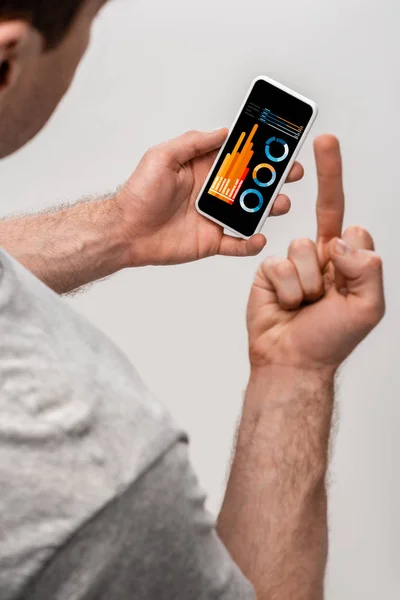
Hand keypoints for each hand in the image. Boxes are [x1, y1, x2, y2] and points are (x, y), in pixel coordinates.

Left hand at [117, 129, 303, 265]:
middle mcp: (214, 192)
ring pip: (250, 212)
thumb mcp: (162, 157)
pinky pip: (238, 244)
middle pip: (251, 184)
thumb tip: (223, 131)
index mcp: (204, 169)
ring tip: (279, 203)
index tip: (279, 144)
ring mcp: (215, 217)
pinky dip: (251, 243)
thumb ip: (193, 143)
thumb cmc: (139, 193)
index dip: (259, 150)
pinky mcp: (212, 241)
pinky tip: (258, 238)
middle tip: (291, 173)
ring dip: (269, 208)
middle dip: (274, 178)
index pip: (239, 157)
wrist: (126, 232)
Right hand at [247, 135, 384, 373]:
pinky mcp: (267, 271)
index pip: (346, 216)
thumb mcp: (367, 308)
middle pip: (324, 223)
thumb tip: (344, 238)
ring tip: (305, 305)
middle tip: (326, 188)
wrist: (291, 361)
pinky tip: (286, 305)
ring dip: (306, 284)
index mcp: (344, 261)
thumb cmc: (329, 340)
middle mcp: (318, 256)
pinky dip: (286, 290)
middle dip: (328, 207)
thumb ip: (366, 269)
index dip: (335, 179)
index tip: (324, 141)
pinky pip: (278, 265)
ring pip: (300, 248)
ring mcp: (291, 263)